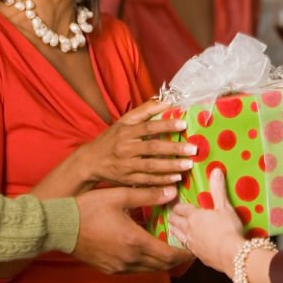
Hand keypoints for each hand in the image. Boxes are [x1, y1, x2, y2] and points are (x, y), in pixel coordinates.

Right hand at [73, 185, 192, 273]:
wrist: (60, 227)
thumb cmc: (88, 209)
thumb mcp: (119, 196)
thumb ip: (148, 195)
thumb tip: (172, 191)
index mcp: (135, 242)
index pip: (169, 255)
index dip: (184, 253)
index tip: (194, 246)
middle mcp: (129, 259)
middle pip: (162, 265)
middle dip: (177, 257)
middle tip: (186, 246)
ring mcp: (119, 267)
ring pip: (150, 269)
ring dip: (161, 260)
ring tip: (169, 245)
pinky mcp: (110, 269)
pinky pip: (136, 269)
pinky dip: (147, 262)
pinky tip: (147, 248)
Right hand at [74, 99, 195, 186]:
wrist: (90, 161)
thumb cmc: (111, 138)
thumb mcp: (124, 121)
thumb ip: (145, 111)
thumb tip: (167, 102)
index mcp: (126, 131)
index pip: (148, 127)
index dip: (166, 125)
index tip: (183, 125)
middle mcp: (125, 148)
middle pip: (152, 148)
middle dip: (174, 149)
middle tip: (192, 149)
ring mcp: (126, 165)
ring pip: (151, 166)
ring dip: (171, 166)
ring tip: (188, 165)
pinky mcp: (127, 179)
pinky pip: (147, 180)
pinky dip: (162, 180)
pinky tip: (176, 178)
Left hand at [169, 169, 244, 276]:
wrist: (231, 255)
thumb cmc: (228, 228)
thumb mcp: (225, 207)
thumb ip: (218, 189)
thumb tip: (215, 170)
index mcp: (194, 216)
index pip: (181, 209)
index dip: (178, 205)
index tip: (174, 203)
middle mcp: (189, 230)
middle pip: (176, 222)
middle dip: (173, 217)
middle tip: (171, 214)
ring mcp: (192, 244)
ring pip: (177, 235)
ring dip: (175, 230)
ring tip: (173, 227)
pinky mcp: (198, 256)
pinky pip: (186, 247)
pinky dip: (183, 243)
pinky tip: (186, 244)